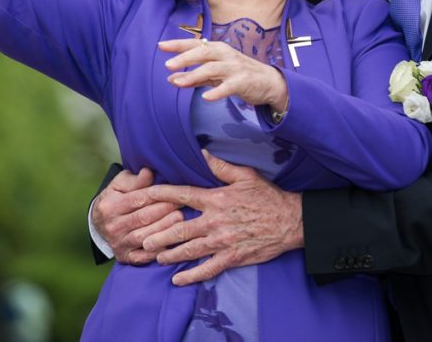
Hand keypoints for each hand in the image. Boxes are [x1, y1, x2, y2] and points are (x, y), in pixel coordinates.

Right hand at [92, 167, 183, 264]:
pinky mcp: (124, 257)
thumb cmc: (115, 198)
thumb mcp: (119, 185)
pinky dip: (158, 250)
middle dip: (165, 210)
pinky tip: (172, 242)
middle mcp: (112, 226)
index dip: (159, 195)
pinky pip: (143, 256)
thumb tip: (148, 172)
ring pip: (145, 237)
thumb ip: (135, 180)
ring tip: (181, 220)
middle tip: (183, 204)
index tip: (176, 191)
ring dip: (164, 229)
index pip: (138, 199)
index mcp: (110, 206)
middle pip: (143, 218)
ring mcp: (118, 243)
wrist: (98, 223)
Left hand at [143, 150, 302, 285]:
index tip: (144, 196)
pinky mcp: (232, 257)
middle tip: (141, 239)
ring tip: (155, 256)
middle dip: (158, 235)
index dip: (161, 195)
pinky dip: (191, 275)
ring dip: (170, 254)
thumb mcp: (245, 176)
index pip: (183, 195)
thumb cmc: (267, 197)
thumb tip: (202, 152)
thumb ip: (221, 167)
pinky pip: (208, 269)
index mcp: (216, 199)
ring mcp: (223, 242)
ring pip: (189, 250)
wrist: (290, 221)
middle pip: (179, 229)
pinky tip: (178, 279)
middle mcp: (215, 221)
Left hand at [160, 38, 288, 111]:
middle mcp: (225, 55)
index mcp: (218, 49)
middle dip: (185, 58)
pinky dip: (217, 91)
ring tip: (178, 83)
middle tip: (168, 65)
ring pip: (212, 69)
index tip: (161, 46)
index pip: (195, 44)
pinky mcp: (243, 81)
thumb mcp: (215, 75)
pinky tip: (206, 97)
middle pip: (203, 53)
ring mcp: (235, 68)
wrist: (268, 82)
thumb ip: (194, 77)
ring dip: (194, 75)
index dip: (178, 44)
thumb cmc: (238, 75)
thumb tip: (171, 79)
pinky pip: (228, 86)